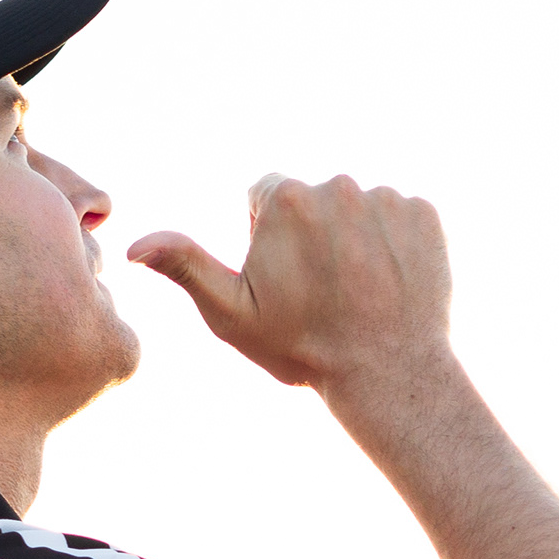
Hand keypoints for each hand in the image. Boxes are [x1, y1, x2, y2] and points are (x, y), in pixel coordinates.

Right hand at [129, 174, 453, 394]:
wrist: (390, 373)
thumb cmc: (303, 347)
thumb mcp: (231, 313)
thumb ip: (185, 266)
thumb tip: (132, 246)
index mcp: (286, 198)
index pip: (264, 195)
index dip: (266, 237)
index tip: (283, 276)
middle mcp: (339, 185)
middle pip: (312, 198)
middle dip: (312, 232)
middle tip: (322, 287)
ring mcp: (387, 199)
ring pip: (357, 206)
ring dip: (354, 236)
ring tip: (358, 288)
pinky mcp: (426, 215)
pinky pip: (399, 216)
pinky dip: (394, 242)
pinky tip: (390, 282)